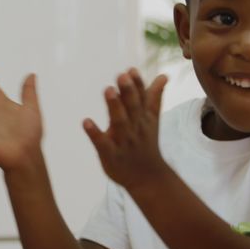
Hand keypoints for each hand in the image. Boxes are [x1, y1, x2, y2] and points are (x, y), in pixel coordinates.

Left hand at [83, 68, 168, 190]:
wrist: (148, 177)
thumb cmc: (146, 144)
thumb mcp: (152, 120)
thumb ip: (154, 97)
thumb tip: (163, 75)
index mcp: (143, 118)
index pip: (141, 98)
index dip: (137, 84)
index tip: (130, 70)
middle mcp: (134, 128)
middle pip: (132, 108)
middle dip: (128, 92)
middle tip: (121, 76)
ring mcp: (123, 142)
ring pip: (120, 123)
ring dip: (114, 107)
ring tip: (109, 90)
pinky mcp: (110, 155)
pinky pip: (102, 143)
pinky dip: (95, 133)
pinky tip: (86, 122)